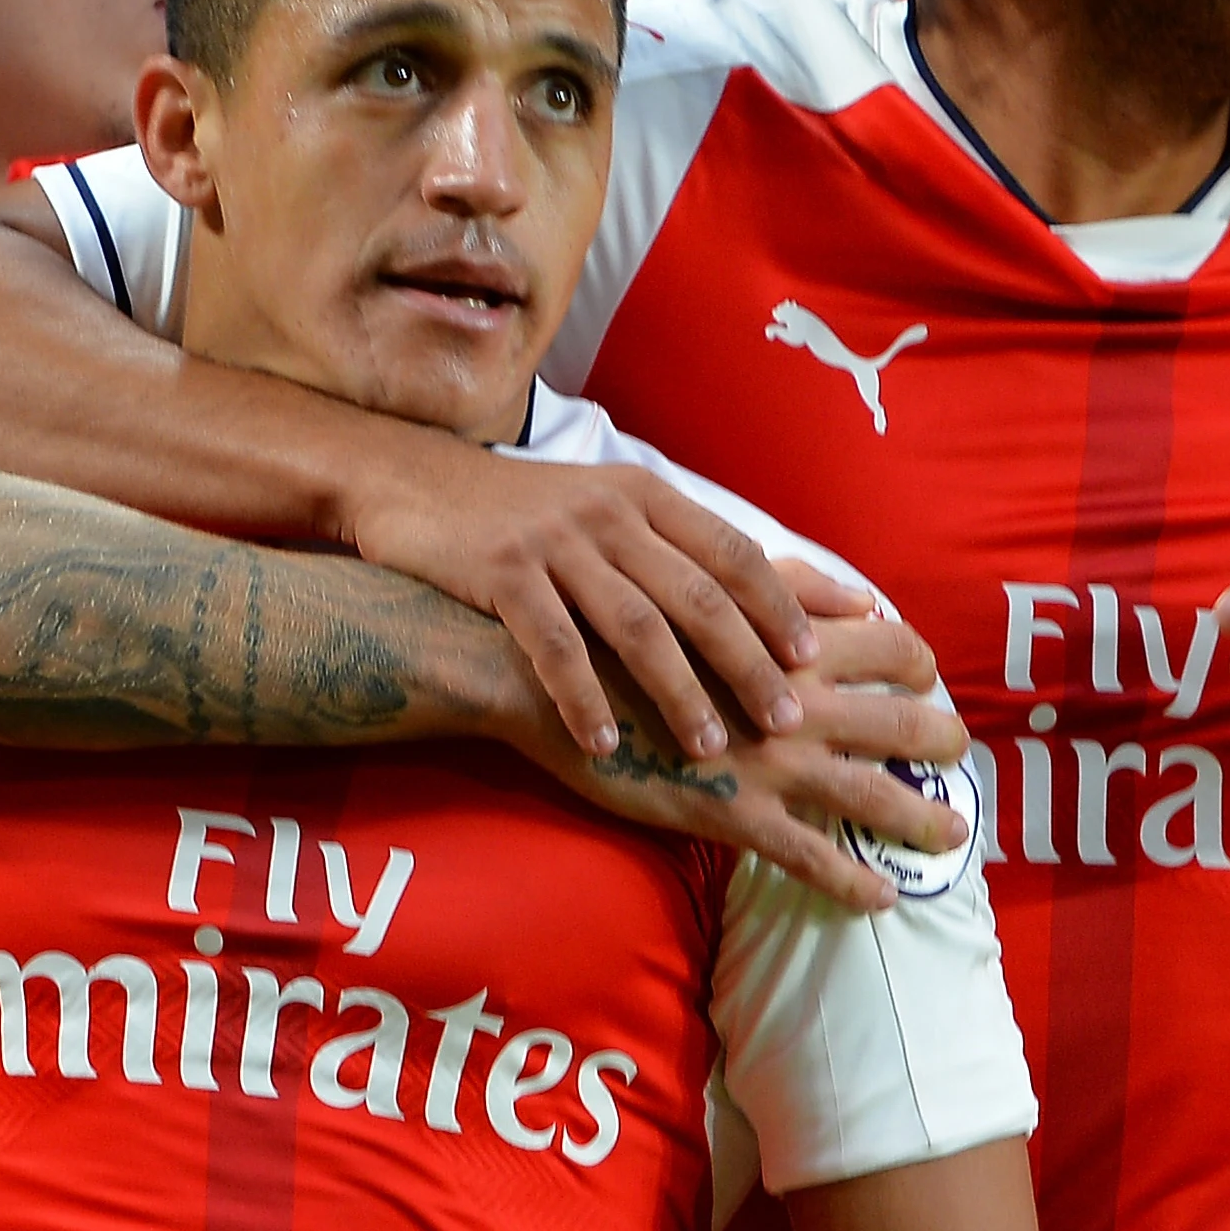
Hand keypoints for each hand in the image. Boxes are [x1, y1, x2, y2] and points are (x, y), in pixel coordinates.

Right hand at [334, 433, 825, 766]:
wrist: (412, 481)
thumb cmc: (526, 514)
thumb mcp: (611, 511)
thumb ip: (687, 549)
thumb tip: (779, 588)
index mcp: (647, 497)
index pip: (734, 553)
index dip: (780, 607)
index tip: (817, 662)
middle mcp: (610, 514)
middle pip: (698, 595)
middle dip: (747, 662)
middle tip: (787, 721)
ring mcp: (555, 543)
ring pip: (634, 626)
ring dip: (678, 691)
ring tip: (709, 749)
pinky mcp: (501, 573)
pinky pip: (553, 647)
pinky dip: (582, 699)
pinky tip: (603, 746)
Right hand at [512, 567, 972, 910]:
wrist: (534, 674)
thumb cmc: (612, 627)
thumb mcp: (701, 588)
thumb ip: (781, 589)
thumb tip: (856, 594)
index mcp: (783, 639)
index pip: (885, 640)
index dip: (916, 659)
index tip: (928, 677)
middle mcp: (787, 699)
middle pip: (896, 719)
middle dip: (939, 741)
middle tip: (962, 753)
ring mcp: (762, 761)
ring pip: (866, 794)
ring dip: (918, 818)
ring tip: (952, 833)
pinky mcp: (726, 812)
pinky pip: (806, 857)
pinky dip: (851, 881)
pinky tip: (883, 899)